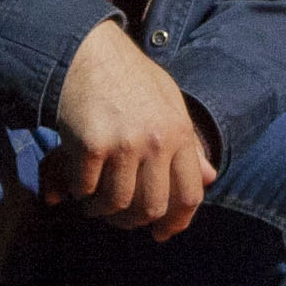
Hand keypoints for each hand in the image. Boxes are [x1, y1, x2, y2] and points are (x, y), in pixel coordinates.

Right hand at [49, 18, 214, 240]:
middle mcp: (157, 141)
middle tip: (117, 216)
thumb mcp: (168, 100)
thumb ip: (187, 142)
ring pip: (116, 204)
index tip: (161, 234)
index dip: (176, 222)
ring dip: (101, 210)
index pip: (190, 194)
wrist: (85, 51)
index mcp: (179, 132)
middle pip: (151, 207)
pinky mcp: (93, 145)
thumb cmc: (126, 75)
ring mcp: (125, 144)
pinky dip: (79, 192)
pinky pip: (86, 188)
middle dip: (132, 220)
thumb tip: (209, 177)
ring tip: (92, 202)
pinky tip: (76, 181)